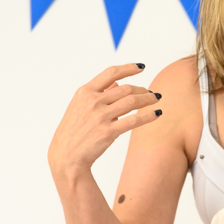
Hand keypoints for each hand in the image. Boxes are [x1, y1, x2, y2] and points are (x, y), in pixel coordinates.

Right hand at [47, 63, 161, 179]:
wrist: (66, 156)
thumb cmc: (74, 131)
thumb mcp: (80, 107)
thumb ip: (99, 93)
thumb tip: (117, 82)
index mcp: (85, 92)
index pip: (111, 73)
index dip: (129, 68)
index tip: (141, 67)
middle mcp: (93, 101)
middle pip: (126, 88)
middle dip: (142, 89)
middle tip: (151, 93)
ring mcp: (100, 116)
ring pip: (132, 101)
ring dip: (148, 99)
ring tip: (156, 99)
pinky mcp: (108, 132)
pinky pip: (134, 120)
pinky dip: (148, 115)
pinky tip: (157, 113)